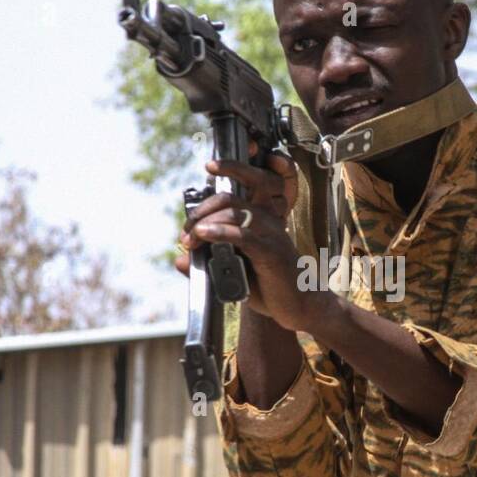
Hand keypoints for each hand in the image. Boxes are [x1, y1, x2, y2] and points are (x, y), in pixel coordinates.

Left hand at [174, 145, 327, 331]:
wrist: (297, 307)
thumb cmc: (270, 286)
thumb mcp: (234, 271)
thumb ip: (208, 263)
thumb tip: (179, 260)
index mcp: (262, 217)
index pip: (245, 183)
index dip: (228, 169)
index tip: (206, 174)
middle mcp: (268, 219)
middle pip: (230, 196)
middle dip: (201, 209)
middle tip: (186, 230)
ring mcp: (271, 233)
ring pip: (233, 211)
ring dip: (204, 221)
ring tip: (190, 238)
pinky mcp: (271, 251)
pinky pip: (242, 234)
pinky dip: (219, 232)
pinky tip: (204, 234)